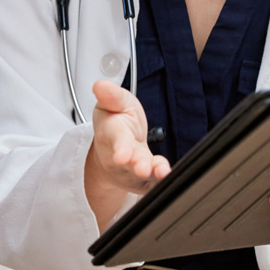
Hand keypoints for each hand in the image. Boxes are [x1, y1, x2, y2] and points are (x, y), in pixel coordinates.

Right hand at [85, 79, 169, 226]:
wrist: (115, 148)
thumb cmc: (116, 123)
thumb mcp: (113, 103)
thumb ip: (111, 96)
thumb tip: (100, 85)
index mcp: (112, 134)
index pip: (117, 140)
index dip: (120, 148)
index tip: (123, 155)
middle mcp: (120, 157)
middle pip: (129, 162)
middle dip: (136, 164)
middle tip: (143, 168)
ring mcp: (132, 171)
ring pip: (142, 175)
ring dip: (152, 174)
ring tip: (162, 172)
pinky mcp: (144, 181)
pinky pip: (154, 184)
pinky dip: (160, 182)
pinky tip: (169, 177)